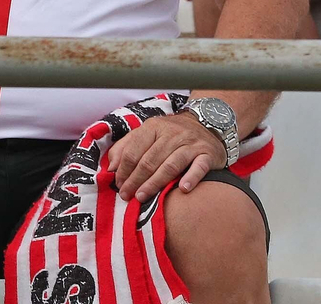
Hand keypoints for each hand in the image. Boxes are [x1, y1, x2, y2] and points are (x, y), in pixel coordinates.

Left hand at [109, 113, 225, 201]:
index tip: (119, 186)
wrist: (207, 124)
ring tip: (142, 197)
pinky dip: (191, 177)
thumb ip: (126, 147)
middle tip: (127, 196)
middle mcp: (172, 134)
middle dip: (135, 180)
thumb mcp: (147, 133)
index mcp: (153, 127)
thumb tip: (112, 167)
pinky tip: (182, 189)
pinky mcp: (207, 154)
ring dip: (155, 183)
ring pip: (170, 165)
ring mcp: (191, 143)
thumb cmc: (171, 134)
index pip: (134, 150)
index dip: (124, 170)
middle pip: (149, 160)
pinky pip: (199, 167)